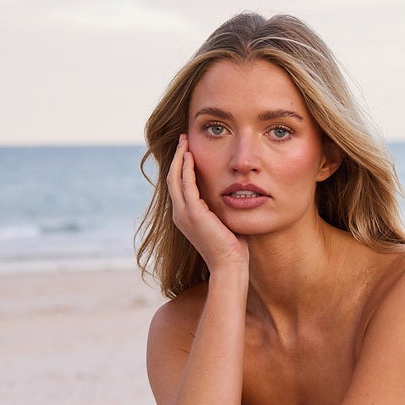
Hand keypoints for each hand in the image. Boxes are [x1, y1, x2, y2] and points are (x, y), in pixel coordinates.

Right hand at [167, 135, 248, 275]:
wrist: (230, 265)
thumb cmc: (232, 246)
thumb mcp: (223, 220)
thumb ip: (220, 206)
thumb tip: (230, 192)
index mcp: (185, 216)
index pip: (178, 185)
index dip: (180, 166)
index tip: (187, 149)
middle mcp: (180, 214)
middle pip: (172, 178)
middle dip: (177, 157)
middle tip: (182, 139)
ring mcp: (184, 214)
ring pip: (175, 178)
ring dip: (179, 158)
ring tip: (184, 141)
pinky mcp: (193, 213)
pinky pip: (186, 185)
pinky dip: (186, 169)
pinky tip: (190, 156)